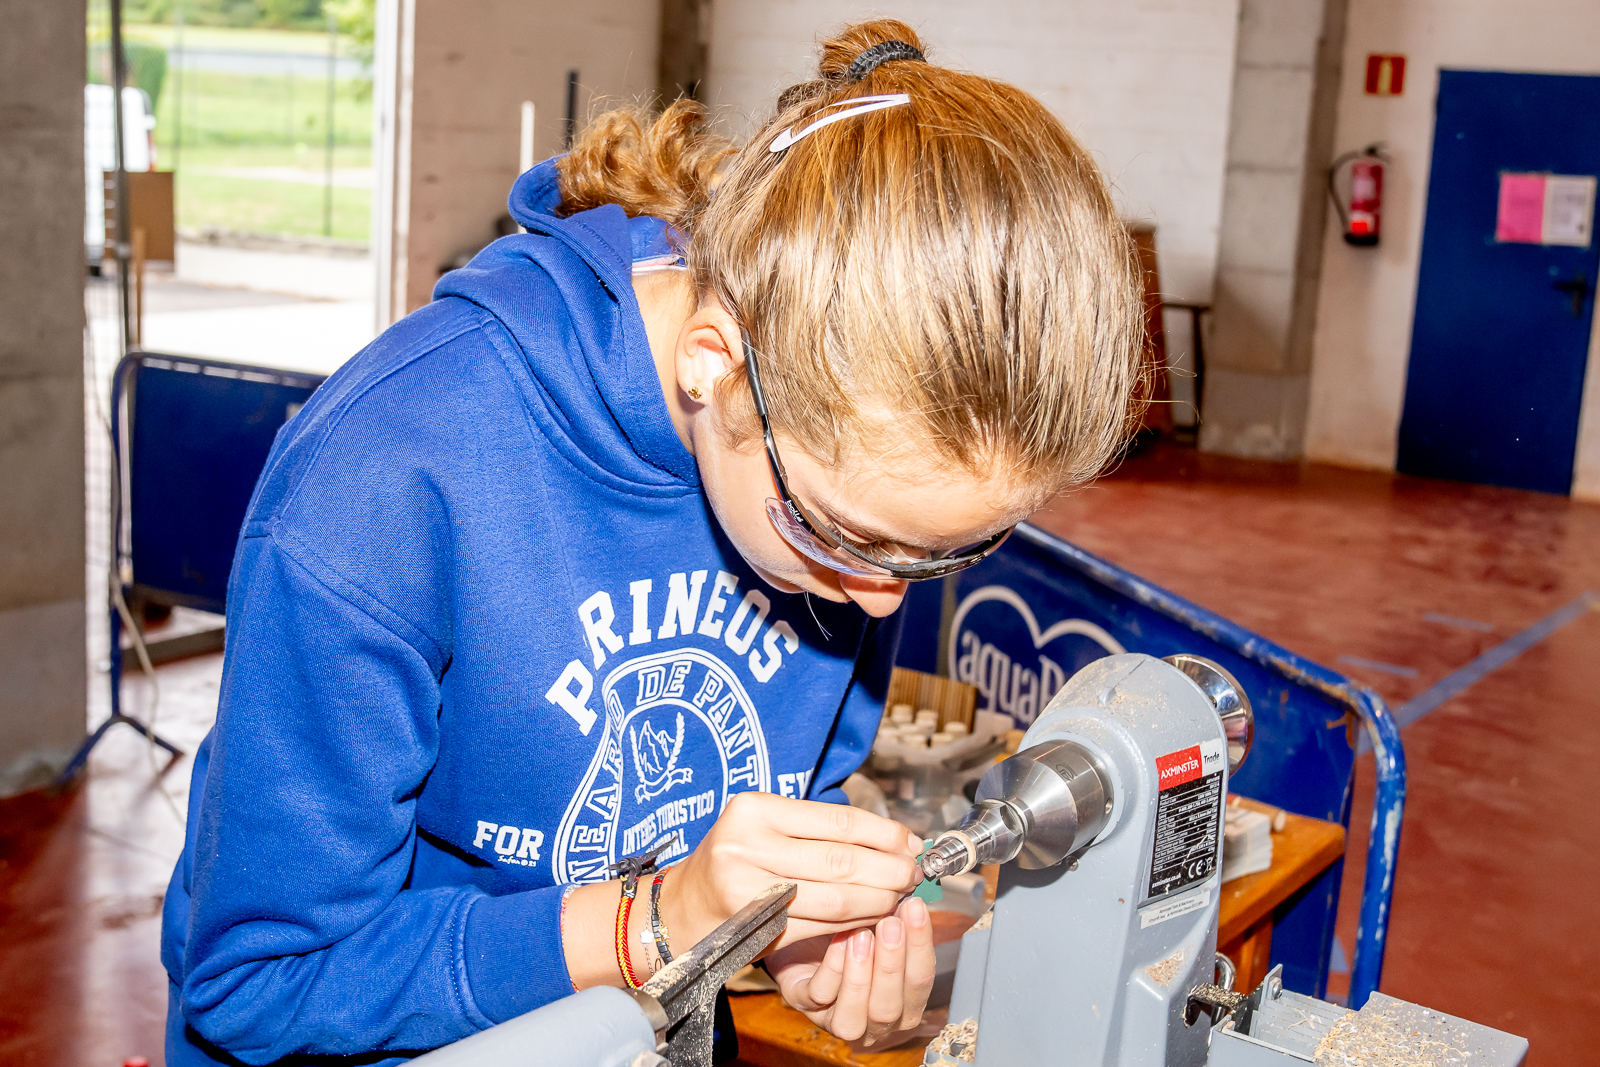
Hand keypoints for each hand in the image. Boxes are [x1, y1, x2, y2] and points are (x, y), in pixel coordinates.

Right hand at [659, 792, 919, 952]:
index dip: (883, 834)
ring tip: (900, 896)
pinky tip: (872, 917)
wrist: (685, 905)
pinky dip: (853, 923)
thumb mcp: (767, 826)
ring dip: (878, 899)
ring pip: (835, 897)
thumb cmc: (737, 858)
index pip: (836, 820)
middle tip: (915, 874)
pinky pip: (820, 926)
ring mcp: (747, 889)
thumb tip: (897, 840)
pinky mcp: (754, 927)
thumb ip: (821, 829)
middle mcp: (746, 845)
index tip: (912, 843)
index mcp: (754, 810)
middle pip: (840, 860)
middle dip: (888, 869)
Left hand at [765, 897, 936, 1046]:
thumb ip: (897, 917)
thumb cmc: (849, 931)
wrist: (802, 936)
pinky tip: (836, 941)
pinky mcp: (803, 1005)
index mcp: (902, 1001)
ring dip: (860, 974)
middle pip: (889, 1008)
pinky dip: (830, 969)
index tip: (916, 907)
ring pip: (854, 1017)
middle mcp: (872, 1020)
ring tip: (861, 935)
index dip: (921, 945)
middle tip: (890, 923)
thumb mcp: (877, 924)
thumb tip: (911, 890)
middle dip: (892, 964)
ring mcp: (836, 1017)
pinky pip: (818, 997)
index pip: (920, 982)